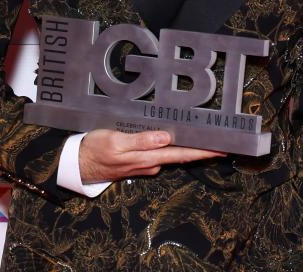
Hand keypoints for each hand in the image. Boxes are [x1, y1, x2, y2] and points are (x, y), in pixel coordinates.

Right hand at [78, 129, 224, 183]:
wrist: (79, 164)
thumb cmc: (95, 150)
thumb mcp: (115, 141)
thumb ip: (141, 141)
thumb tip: (166, 138)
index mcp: (147, 157)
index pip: (182, 154)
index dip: (203, 152)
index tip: (222, 149)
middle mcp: (150, 162)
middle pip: (182, 155)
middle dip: (203, 151)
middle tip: (223, 144)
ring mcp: (145, 163)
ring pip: (171, 154)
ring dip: (188, 148)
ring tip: (205, 137)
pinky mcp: (138, 161)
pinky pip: (159, 153)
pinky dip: (171, 147)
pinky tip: (176, 138)